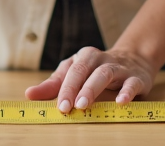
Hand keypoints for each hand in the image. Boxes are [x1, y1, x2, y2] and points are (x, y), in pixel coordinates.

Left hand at [24, 46, 156, 112]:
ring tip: (83, 104)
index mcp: (83, 57)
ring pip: (104, 74)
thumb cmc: (97, 70)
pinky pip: (131, 83)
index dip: (63, 89)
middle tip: (67, 108)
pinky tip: (121, 102)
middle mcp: (100, 60)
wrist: (134, 59)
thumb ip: (53, 85)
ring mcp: (118, 68)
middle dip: (74, 88)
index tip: (58, 107)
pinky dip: (126, 92)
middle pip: (84, 70)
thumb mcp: (75, 73)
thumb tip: (29, 94)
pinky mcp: (136, 78)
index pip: (70, 71)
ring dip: (92, 88)